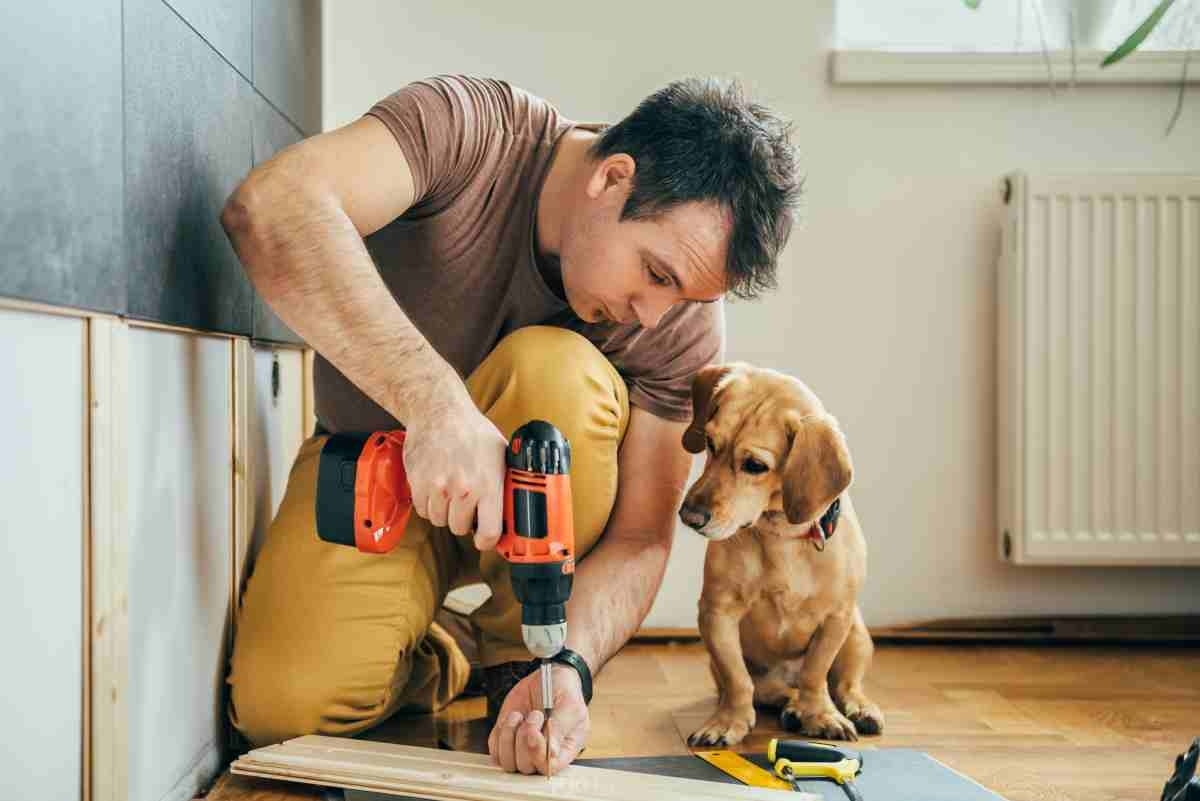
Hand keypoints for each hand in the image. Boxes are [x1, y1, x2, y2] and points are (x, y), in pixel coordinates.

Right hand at [402, 390, 507, 549]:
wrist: (438, 411)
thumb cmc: (472, 431)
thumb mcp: (501, 453)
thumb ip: (508, 481)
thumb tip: (518, 504)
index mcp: (488, 484)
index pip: (488, 532)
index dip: (487, 541)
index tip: (485, 539)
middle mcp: (462, 489)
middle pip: (460, 528)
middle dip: (465, 521)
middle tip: (468, 505)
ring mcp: (437, 488)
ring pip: (439, 521)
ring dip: (446, 512)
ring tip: (451, 493)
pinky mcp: (418, 484)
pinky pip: (423, 510)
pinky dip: (429, 504)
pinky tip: (436, 487)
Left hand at [488, 664, 589, 775]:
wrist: (547, 678)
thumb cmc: (563, 693)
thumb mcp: (569, 705)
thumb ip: (561, 728)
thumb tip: (552, 753)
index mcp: (564, 751)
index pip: (548, 768)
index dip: (538, 754)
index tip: (534, 732)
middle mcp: (542, 755)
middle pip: (526, 766)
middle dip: (524, 739)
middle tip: (535, 715)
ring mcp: (522, 750)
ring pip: (507, 762)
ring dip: (509, 736)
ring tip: (520, 716)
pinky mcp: (506, 741)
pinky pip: (495, 749)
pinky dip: (500, 732)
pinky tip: (513, 717)